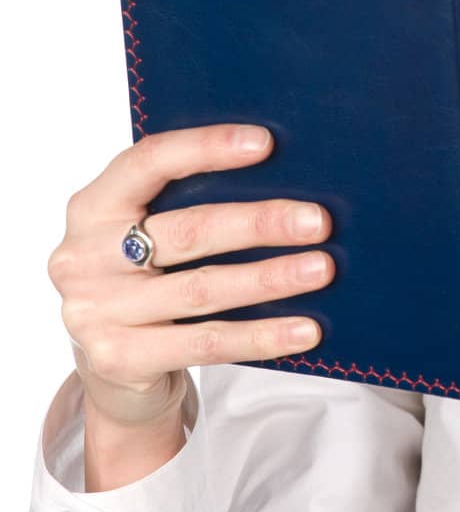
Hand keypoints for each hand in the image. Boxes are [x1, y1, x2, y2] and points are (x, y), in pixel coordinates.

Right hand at [48, 124, 334, 428]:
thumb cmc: (146, 279)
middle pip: (187, 231)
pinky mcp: (120, 361)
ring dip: (270, 278)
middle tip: (318, 221)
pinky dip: (262, 335)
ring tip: (321, 269)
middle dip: (260, 223)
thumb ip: (188, 202)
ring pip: (202, 289)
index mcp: (93, 207)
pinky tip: (305, 329)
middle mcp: (84, 257)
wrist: (114, 368)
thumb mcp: (149, 232)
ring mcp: (96, 313)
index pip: (148, 162)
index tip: (265, 143)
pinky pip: (206, 343)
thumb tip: (287, 177)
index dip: (205, 148)